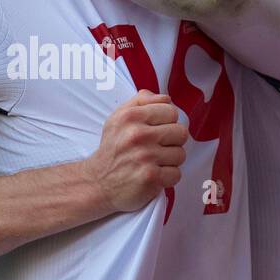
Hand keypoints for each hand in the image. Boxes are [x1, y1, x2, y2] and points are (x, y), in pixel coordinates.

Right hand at [80, 91, 187, 211]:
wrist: (98, 182)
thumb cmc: (113, 149)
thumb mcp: (118, 118)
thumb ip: (141, 101)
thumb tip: (166, 98)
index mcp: (131, 116)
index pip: (171, 111)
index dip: (167, 122)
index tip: (156, 131)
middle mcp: (138, 134)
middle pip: (180, 132)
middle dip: (172, 142)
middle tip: (156, 148)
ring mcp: (145, 156)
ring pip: (180, 154)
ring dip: (169, 161)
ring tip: (153, 162)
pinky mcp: (150, 177)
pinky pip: (176, 174)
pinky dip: (167, 177)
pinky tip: (153, 174)